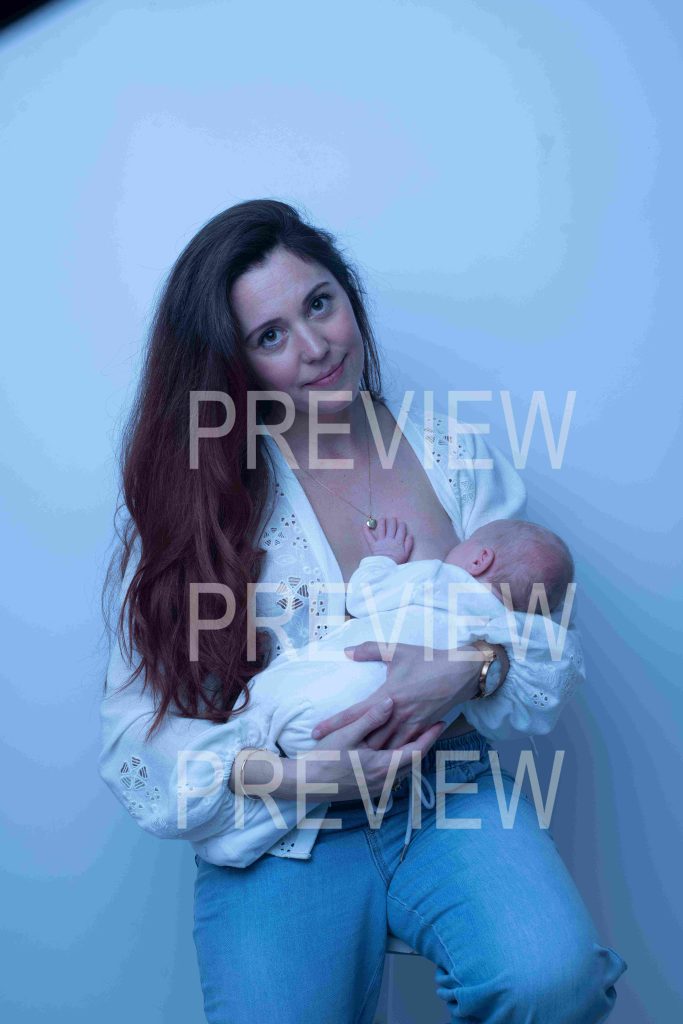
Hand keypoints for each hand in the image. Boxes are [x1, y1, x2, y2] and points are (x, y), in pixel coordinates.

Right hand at [301, 697, 446, 801]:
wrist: (306, 785)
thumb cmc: (325, 759)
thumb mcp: (346, 734)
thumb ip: (370, 718)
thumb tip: (391, 701)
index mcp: (384, 767)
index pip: (417, 751)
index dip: (430, 736)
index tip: (441, 721)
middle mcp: (386, 780)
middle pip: (414, 761)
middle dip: (425, 743)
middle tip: (433, 725)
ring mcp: (378, 787)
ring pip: (404, 769)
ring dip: (412, 752)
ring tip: (419, 734)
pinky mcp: (370, 789)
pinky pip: (393, 774)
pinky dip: (400, 760)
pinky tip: (395, 751)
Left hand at [311, 641, 483, 748]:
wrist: (460, 672)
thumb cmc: (428, 660)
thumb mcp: (397, 650)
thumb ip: (370, 650)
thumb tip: (347, 651)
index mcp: (387, 696)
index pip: (354, 713)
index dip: (334, 724)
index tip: (316, 732)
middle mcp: (397, 715)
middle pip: (367, 737)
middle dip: (348, 748)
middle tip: (328, 756)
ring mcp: (412, 724)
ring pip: (385, 747)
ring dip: (368, 756)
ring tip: (349, 764)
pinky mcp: (423, 728)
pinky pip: (404, 747)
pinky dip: (391, 755)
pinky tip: (382, 763)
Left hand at [364, 516, 413, 564]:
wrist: (386, 567)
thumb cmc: (397, 562)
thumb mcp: (406, 554)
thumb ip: (409, 544)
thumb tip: (410, 535)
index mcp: (398, 542)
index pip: (401, 530)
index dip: (402, 525)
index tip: (402, 523)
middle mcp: (390, 539)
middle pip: (392, 527)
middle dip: (393, 521)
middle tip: (393, 518)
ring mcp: (381, 541)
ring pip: (382, 529)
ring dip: (382, 522)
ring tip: (382, 518)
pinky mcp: (373, 545)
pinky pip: (369, 537)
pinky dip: (366, 531)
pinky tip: (365, 525)